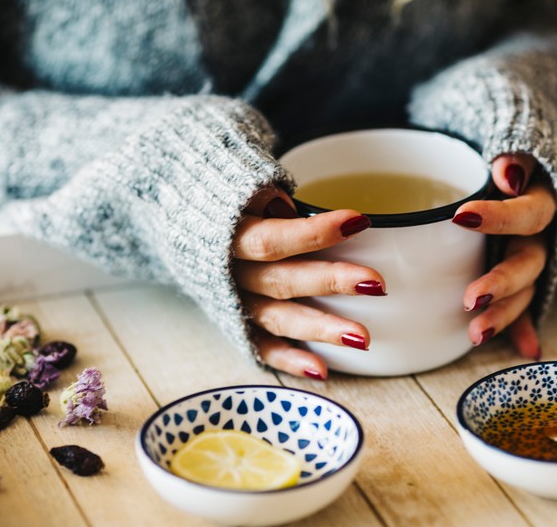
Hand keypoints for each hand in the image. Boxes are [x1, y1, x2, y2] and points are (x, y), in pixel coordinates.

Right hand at [232, 186, 385, 379]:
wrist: (181, 228)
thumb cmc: (226, 204)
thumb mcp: (236, 186)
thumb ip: (266, 197)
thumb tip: (299, 212)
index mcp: (227, 236)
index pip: (271, 238)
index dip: (313, 232)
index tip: (358, 221)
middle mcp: (229, 274)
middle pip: (281, 281)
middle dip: (330, 283)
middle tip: (376, 284)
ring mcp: (233, 304)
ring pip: (277, 319)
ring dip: (320, 329)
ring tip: (362, 338)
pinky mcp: (237, 326)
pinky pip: (264, 348)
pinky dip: (291, 361)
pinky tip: (322, 370)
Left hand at [452, 154, 556, 359]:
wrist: (520, 167)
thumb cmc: (508, 158)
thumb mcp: (514, 144)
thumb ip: (513, 157)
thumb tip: (509, 173)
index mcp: (540, 202)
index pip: (528, 213)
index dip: (499, 217)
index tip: (461, 218)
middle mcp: (539, 237)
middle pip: (529, 264)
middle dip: (502, 283)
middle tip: (472, 298)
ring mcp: (530, 261)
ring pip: (524, 292)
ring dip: (504, 315)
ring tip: (476, 334)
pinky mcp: (519, 279)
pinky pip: (523, 308)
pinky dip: (522, 329)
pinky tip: (526, 350)